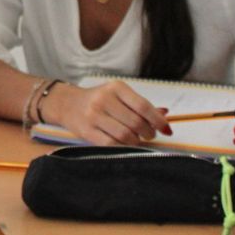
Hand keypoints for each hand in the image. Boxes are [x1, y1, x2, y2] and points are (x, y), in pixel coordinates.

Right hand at [52, 80, 170, 145]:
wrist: (67, 103)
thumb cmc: (98, 100)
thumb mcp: (118, 95)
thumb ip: (140, 105)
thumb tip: (165, 114)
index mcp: (116, 88)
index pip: (143, 106)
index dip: (158, 120)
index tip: (167, 130)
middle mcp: (104, 99)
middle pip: (136, 123)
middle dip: (148, 133)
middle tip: (149, 135)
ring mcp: (94, 115)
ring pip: (126, 135)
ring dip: (137, 141)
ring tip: (136, 139)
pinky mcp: (87, 130)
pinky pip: (112, 144)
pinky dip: (123, 147)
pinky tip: (125, 144)